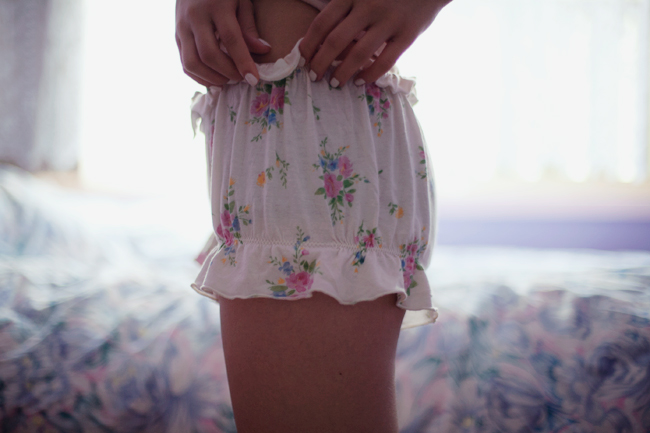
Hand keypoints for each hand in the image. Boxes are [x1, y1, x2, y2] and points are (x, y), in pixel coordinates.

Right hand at [175, 0, 271, 86]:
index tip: (254, 78)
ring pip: (192, 63)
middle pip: (209, 54)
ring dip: (212, 78)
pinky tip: (214, 80)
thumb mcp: (241, 1)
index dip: (243, 61)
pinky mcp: (176, 36)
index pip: (230, 38)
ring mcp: (182, 27)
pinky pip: (184, 63)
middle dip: (227, 72)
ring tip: (228, 80)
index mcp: (215, 5)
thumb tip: (263, 50)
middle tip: (241, 78)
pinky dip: (199, 77)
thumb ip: (249, 26)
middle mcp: (195, 17)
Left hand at [299, 0, 451, 86]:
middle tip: (315, 76)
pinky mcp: (408, 34)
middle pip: (336, 41)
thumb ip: (344, 7)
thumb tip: (320, 37)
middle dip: (321, 63)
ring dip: (343, 72)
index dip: (309, 44)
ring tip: (336, 83)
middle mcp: (369, 6)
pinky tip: (360, 80)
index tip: (303, 59)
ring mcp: (389, 20)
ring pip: (359, 54)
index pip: (322, 22)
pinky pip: (385, 61)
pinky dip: (370, 74)